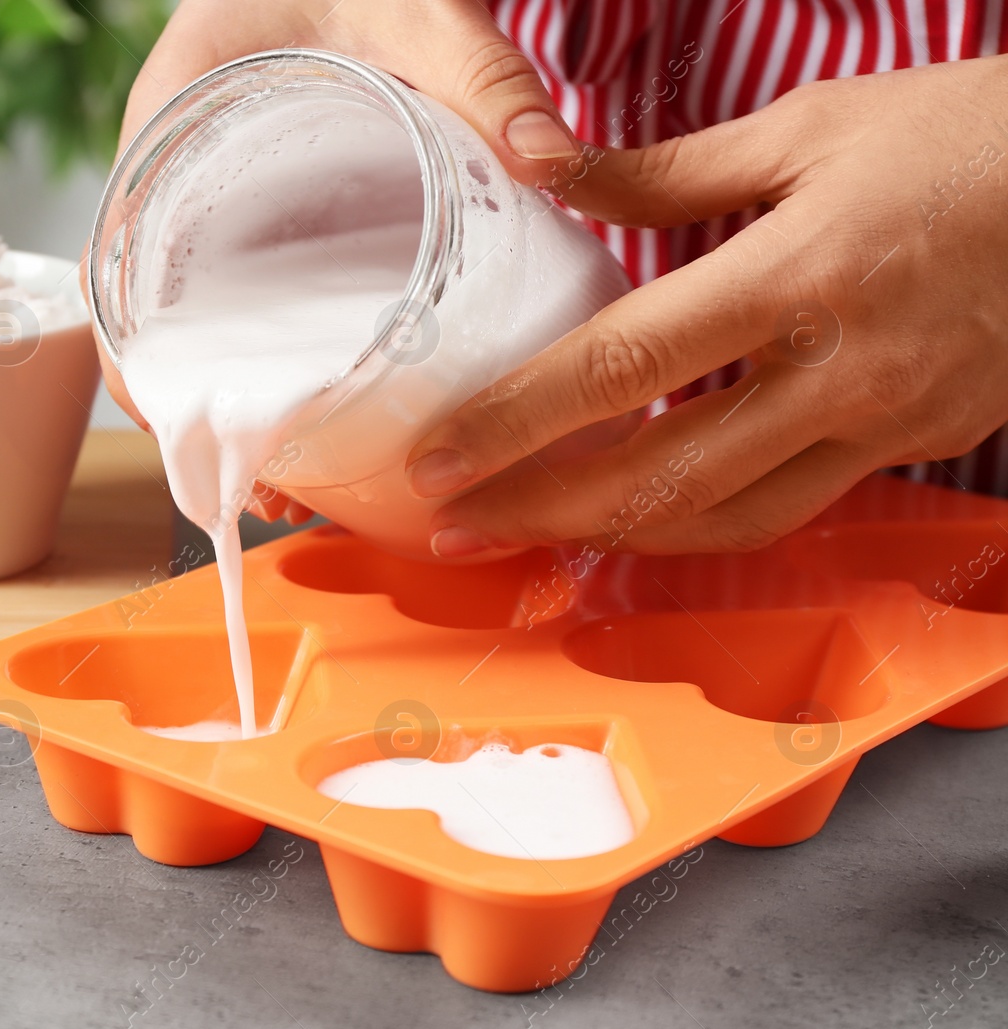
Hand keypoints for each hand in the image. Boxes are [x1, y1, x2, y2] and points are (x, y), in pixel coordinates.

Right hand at [100, 0, 580, 525]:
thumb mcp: (416, 11)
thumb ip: (480, 73)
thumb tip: (548, 160)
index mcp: (171, 127)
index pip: (111, 265)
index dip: (133, 364)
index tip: (186, 434)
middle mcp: (175, 181)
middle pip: (150, 324)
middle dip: (198, 418)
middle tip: (270, 486)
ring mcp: (212, 211)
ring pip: (194, 330)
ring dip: (235, 409)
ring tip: (303, 483)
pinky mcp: (256, 226)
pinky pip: (239, 309)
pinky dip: (266, 370)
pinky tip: (325, 418)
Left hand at [407, 57, 1007, 556]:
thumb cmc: (973, 137)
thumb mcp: (812, 127)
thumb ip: (664, 171)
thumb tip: (546, 170)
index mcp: (793, 275)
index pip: (617, 370)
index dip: (513, 425)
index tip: (439, 460)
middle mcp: (835, 372)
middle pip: (654, 475)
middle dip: (539, 511)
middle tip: (455, 528)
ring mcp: (882, 424)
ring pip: (722, 518)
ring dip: (613, 535)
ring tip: (532, 533)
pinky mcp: (913, 449)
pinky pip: (787, 510)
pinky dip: (702, 521)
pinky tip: (642, 513)